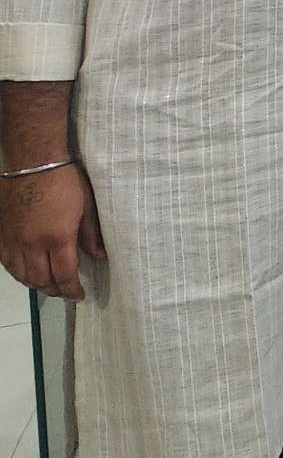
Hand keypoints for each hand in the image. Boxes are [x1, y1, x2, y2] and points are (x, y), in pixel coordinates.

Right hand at [0, 162, 104, 301]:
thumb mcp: (86, 206)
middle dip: (55, 290)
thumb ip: (90, 235)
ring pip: (21, 275)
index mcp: (57, 238)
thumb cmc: (63, 180)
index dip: (72, 290)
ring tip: (48, 284)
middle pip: (41, 280)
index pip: (64, 275)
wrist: (33, 161)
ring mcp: (14, 240)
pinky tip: (27, 271)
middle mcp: (32, 244)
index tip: (79, 296)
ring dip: (36, 284)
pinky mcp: (2, 234)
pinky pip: (7, 263)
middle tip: (65, 290)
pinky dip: (18, 273)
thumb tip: (98, 256)